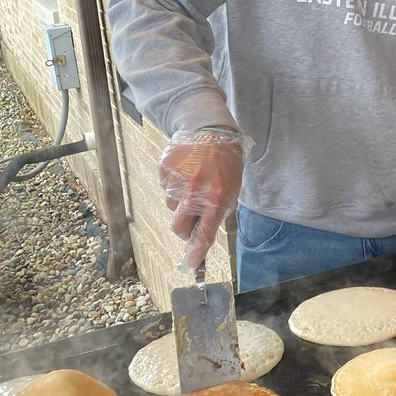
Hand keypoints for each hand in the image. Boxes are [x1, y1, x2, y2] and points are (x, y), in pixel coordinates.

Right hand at [159, 130, 248, 268]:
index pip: (204, 233)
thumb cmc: (225, 164)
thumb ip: (215, 214)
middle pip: (178, 226)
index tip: (190, 264)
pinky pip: (165, 188)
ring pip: (171, 206)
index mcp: (216, 198)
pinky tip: (186, 170)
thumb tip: (199, 238)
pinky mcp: (165, 169)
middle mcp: (195, 191)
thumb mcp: (230, 190)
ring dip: (180, 200)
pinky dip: (174, 184)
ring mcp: (178, 179)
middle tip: (190, 219)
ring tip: (194, 180)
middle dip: (183, 228)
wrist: (212, 130)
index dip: (196, 252)